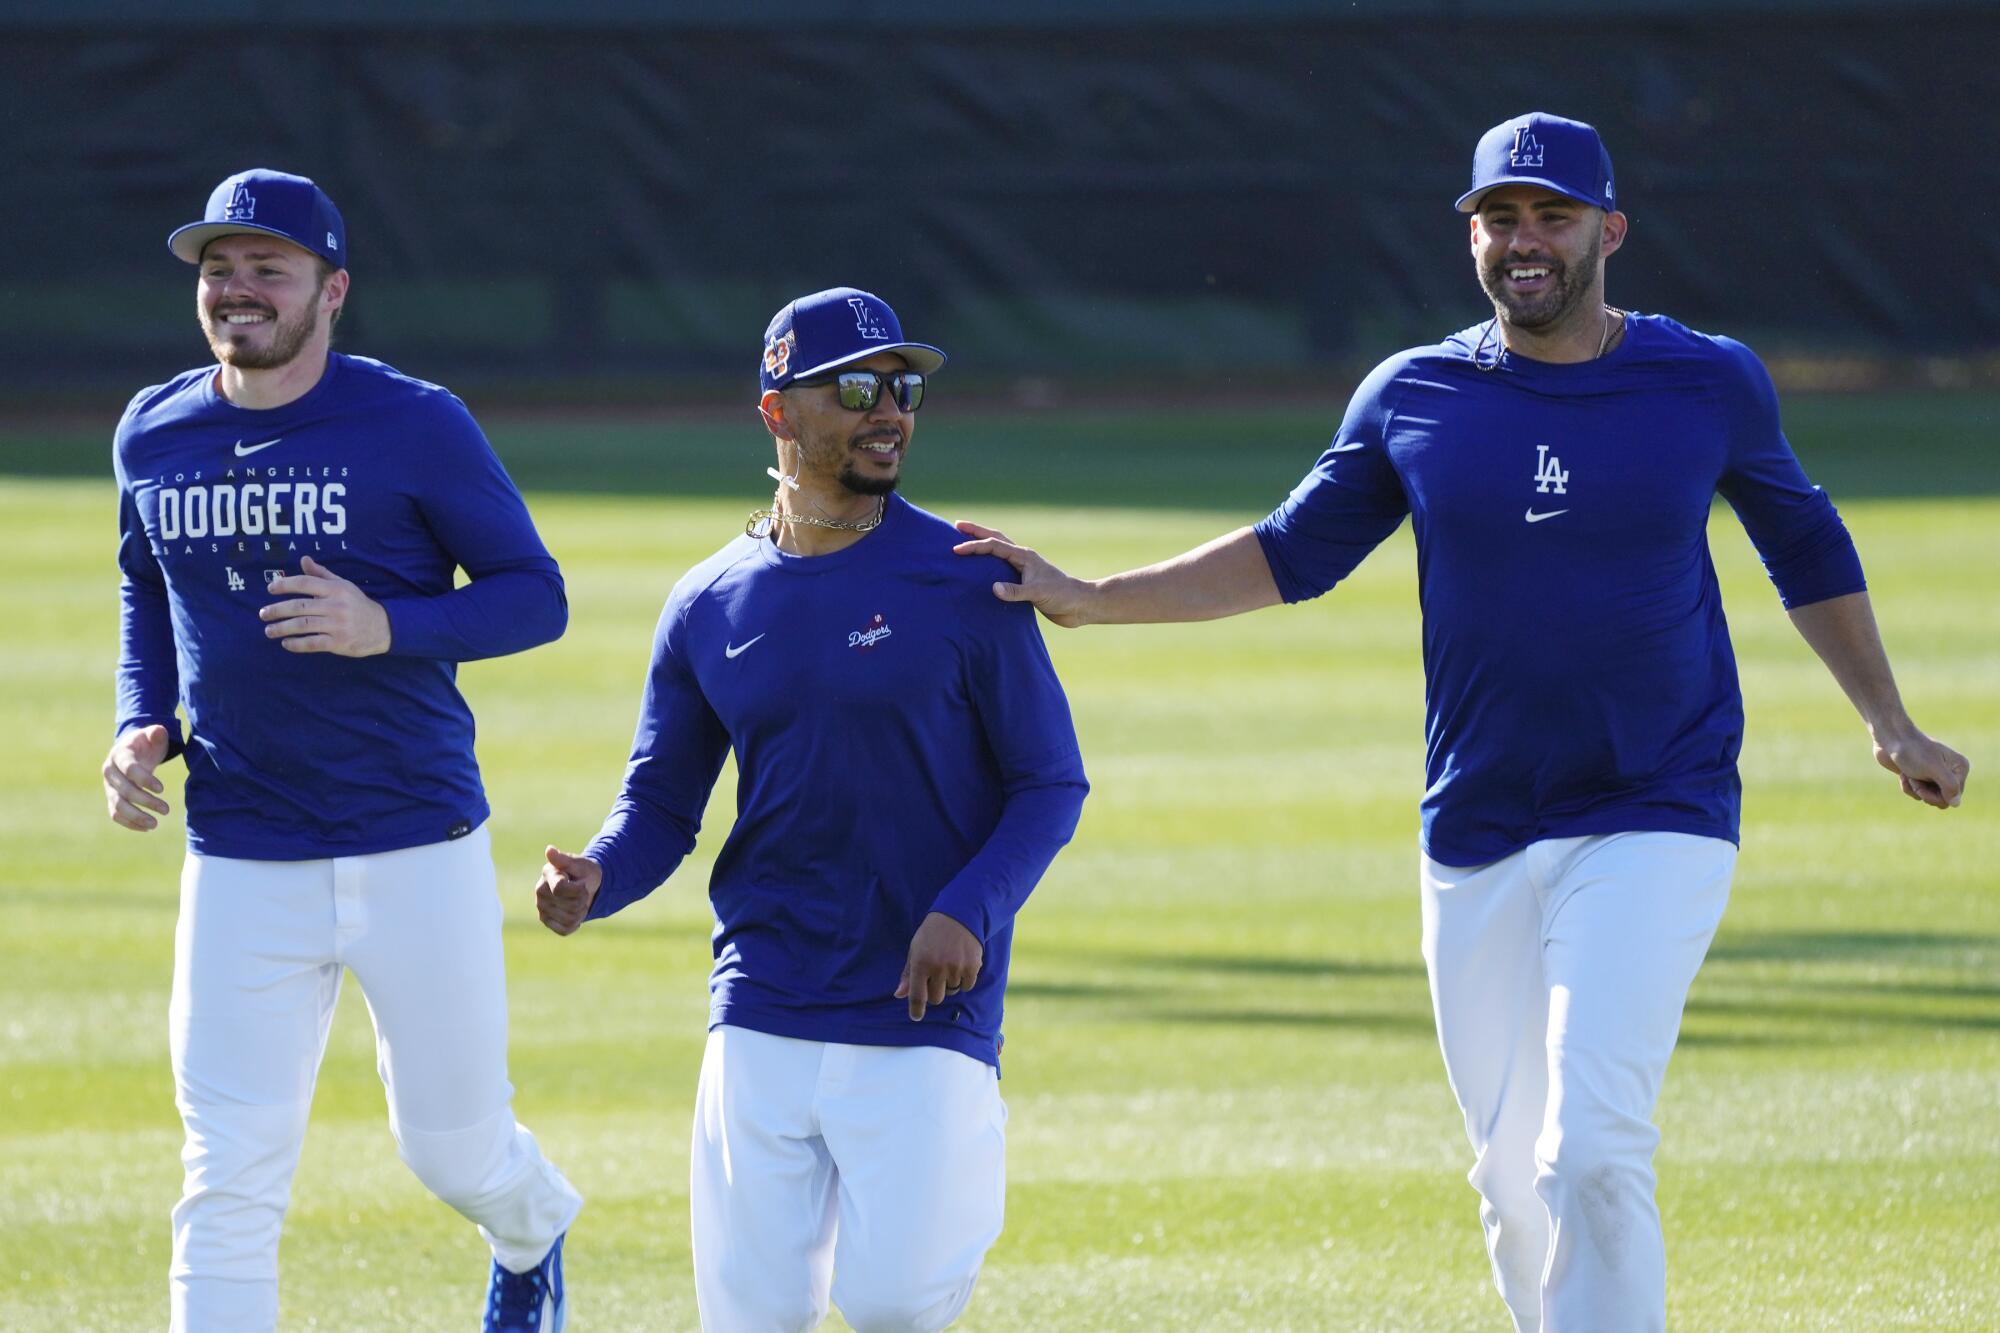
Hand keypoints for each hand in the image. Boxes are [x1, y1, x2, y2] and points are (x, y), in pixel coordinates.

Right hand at [102, 724, 171, 831]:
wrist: (132, 750)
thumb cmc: (145, 743)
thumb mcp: (152, 735)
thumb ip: (156, 733)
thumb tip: (159, 731)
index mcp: (119, 754)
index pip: (129, 769)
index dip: (144, 779)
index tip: (162, 789)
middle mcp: (109, 772)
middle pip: (123, 790)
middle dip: (145, 801)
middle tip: (166, 810)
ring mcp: (108, 786)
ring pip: (117, 805)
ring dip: (135, 817)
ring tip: (155, 824)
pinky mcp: (111, 798)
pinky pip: (115, 814)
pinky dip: (129, 823)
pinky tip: (146, 828)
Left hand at [260, 555, 391, 655]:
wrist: (382, 627)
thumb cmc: (357, 604)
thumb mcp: (342, 585)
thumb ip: (321, 574)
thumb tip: (303, 559)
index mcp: (336, 589)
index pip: (305, 583)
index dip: (284, 585)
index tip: (270, 589)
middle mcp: (336, 606)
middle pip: (299, 607)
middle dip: (277, 610)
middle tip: (263, 613)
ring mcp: (337, 625)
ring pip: (302, 626)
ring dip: (282, 628)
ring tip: (269, 630)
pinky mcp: (338, 643)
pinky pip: (312, 643)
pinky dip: (296, 644)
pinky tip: (286, 643)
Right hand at [536, 845, 601, 935]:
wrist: (584, 884)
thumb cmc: (583, 872)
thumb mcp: (580, 864)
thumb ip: (565, 860)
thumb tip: (549, 850)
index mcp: (548, 874)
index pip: (561, 889)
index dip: (579, 889)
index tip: (582, 882)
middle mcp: (540, 892)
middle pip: (571, 906)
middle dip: (583, 899)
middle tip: (581, 891)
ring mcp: (541, 907)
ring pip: (570, 919)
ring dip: (581, 911)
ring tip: (578, 900)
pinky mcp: (546, 920)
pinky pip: (565, 929)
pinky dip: (576, 923)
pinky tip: (574, 912)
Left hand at [896, 912, 982, 1020]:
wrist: (959, 915)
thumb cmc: (932, 934)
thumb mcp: (915, 950)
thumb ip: (908, 974)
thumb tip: (899, 995)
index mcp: (921, 963)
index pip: (917, 996)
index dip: (916, 1009)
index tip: (916, 1016)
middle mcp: (938, 967)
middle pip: (936, 998)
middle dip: (935, 992)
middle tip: (936, 977)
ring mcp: (956, 968)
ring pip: (952, 991)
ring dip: (950, 983)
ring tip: (949, 964)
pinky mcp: (972, 967)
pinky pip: (967, 986)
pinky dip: (964, 981)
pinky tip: (961, 965)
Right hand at [952, 521, 1094, 627]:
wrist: (1079, 605)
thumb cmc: (1062, 596)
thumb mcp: (1038, 593)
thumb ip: (1016, 592)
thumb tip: (993, 588)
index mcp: (1024, 556)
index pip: (994, 546)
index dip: (974, 546)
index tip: (956, 549)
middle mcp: (1022, 559)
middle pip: (995, 539)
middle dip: (976, 532)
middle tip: (957, 526)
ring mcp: (1023, 569)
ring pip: (998, 552)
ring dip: (982, 545)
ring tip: (965, 542)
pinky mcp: (1024, 582)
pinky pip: (1001, 569)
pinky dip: (988, 565)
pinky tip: (980, 571)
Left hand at [1874, 727, 1969, 808]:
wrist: (1890, 738)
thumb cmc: (1913, 751)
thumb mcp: (1934, 769)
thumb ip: (1949, 786)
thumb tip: (1956, 804)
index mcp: (1960, 768)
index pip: (1954, 796)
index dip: (1937, 796)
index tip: (1923, 786)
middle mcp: (1951, 772)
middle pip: (1942, 800)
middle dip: (1925, 793)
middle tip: (1915, 780)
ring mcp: (1935, 775)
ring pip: (1928, 797)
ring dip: (1914, 789)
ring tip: (1908, 774)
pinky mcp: (1920, 777)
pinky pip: (1917, 793)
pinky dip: (1908, 787)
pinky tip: (1902, 775)